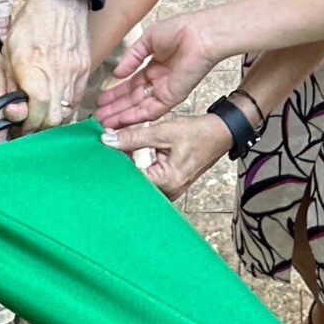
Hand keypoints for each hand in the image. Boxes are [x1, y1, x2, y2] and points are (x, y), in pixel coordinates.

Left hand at [4, 0, 91, 130]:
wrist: (61, 3)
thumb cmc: (32, 24)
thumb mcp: (10, 52)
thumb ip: (11, 84)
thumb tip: (10, 112)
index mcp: (33, 68)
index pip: (36, 112)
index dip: (27, 126)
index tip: (19, 129)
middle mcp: (57, 74)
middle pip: (53, 120)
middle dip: (39, 130)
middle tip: (28, 130)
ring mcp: (74, 74)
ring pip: (67, 114)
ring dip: (53, 124)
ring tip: (41, 122)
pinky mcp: (85, 72)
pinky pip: (77, 102)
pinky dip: (66, 111)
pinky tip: (55, 110)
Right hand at [97, 14, 227, 128]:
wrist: (200, 34)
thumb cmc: (181, 30)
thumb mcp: (148, 39)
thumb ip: (131, 58)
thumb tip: (117, 73)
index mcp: (154, 66)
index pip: (131, 84)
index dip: (116, 93)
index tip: (101, 100)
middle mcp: (159, 81)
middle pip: (133, 99)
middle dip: (115, 108)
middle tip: (97, 117)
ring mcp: (165, 90)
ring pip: (139, 108)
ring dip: (121, 116)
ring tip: (104, 123)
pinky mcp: (172, 97)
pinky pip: (152, 111)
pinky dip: (136, 117)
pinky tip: (121, 121)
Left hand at [100, 113, 231, 199]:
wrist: (221, 134)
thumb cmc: (199, 133)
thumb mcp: (163, 131)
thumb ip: (133, 137)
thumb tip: (107, 139)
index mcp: (167, 182)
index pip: (130, 177)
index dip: (114, 163)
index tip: (102, 149)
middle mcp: (168, 192)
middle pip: (133, 183)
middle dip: (118, 166)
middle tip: (106, 149)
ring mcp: (169, 191)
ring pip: (139, 182)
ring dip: (127, 166)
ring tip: (116, 150)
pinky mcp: (169, 185)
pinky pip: (147, 180)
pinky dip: (137, 167)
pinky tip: (128, 154)